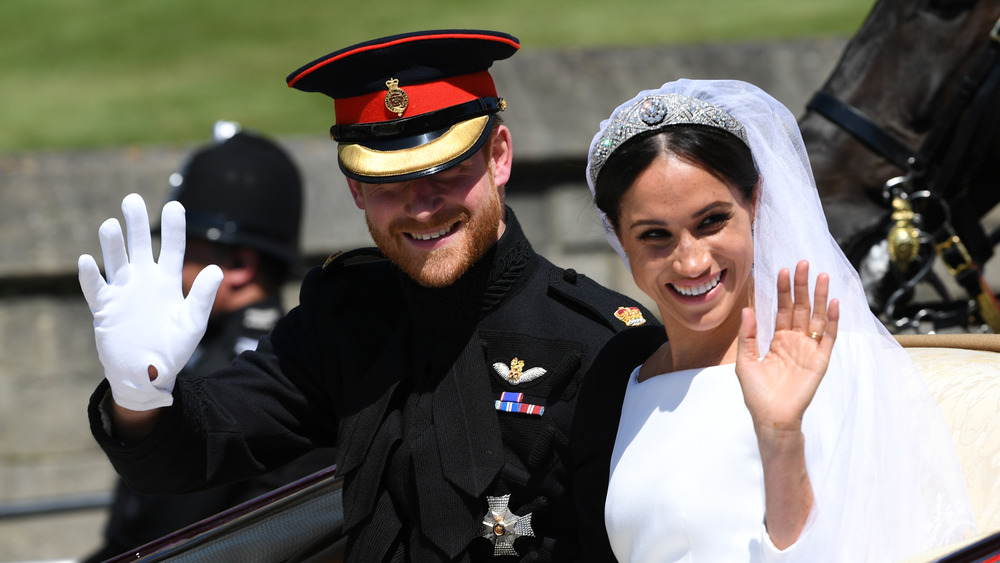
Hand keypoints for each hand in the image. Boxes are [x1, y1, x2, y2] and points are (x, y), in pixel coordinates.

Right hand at [78, 193, 222, 410]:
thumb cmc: (173, 349)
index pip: (173, 249)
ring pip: (116, 261)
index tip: (176, 206)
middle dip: (136, 223)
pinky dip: (90, 276)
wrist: (148, 375)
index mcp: (168, 282)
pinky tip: (87, 260)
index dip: (174, 228)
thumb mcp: (193, 323)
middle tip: (132, 199)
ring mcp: (123, 293)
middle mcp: (144, 281)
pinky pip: (95, 288)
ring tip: (111, 225)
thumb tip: (216, 268)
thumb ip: (203, 296)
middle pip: (140, 246)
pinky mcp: (105, 308)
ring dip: (112, 245)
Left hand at [735, 260, 838, 432]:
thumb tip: (747, 309)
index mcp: (777, 340)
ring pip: (815, 318)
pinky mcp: (820, 360)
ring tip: (822, 276)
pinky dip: (831, 321)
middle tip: (803, 263)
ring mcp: (809, 349)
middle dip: (802, 286)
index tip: (783, 271)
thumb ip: (747, 336)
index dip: (783, 291)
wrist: (772, 418)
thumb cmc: (757, 394)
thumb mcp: (745, 362)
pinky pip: (827, 337)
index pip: (782, 309)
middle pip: (800, 308)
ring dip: (819, 297)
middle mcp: (795, 341)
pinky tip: (833, 303)